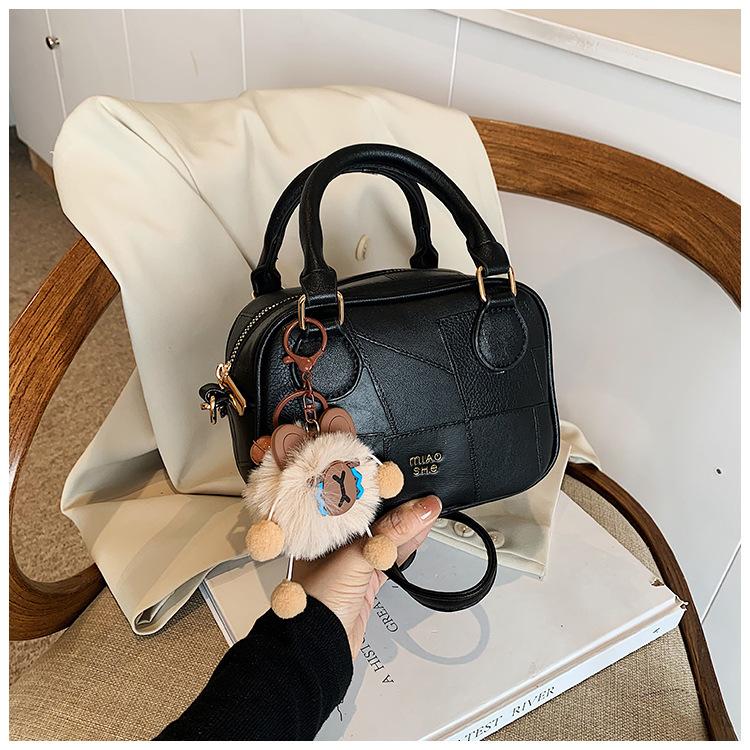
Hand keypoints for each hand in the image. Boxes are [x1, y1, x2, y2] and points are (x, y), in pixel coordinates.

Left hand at [293, 495, 441, 658]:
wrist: (316, 650)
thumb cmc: (314, 603)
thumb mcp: (356, 557)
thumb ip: (391, 532)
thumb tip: (421, 510)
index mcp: (320, 529)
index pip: (356, 501)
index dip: (381, 489)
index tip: (406, 482)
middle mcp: (333, 545)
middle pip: (372, 519)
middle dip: (398, 507)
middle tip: (424, 498)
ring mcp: (349, 565)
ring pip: (384, 538)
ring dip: (407, 527)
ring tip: (429, 512)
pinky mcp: (363, 584)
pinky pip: (388, 559)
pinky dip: (405, 549)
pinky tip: (418, 536)